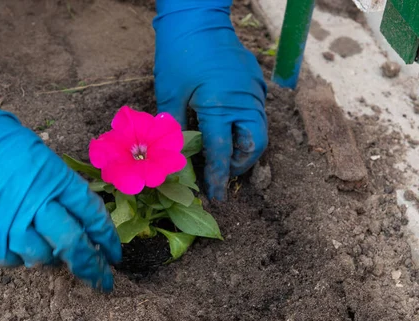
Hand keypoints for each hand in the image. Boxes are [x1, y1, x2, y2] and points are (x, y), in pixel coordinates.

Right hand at [0, 82, 120, 291]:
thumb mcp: (38, 154)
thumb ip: (58, 186)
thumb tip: (74, 214)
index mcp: (54, 179)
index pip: (91, 215)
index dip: (107, 238)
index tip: (114, 253)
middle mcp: (36, 204)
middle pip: (73, 244)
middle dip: (91, 266)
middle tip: (102, 280)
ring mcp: (9, 223)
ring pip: (43, 257)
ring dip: (54, 261)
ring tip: (56, 257)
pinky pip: (12, 259)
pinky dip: (21, 258)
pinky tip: (23, 250)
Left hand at [153, 0, 267, 199]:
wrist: (198, 17)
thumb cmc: (179, 53)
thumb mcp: (170, 93)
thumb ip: (174, 127)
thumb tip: (174, 155)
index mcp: (221, 105)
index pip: (222, 151)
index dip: (218, 176)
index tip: (215, 194)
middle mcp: (244, 101)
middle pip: (254, 145)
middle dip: (239, 164)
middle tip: (222, 173)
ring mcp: (254, 90)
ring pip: (259, 130)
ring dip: (244, 147)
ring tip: (224, 156)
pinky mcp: (255, 82)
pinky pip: (255, 113)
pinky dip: (244, 128)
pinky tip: (227, 130)